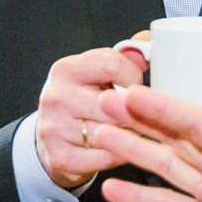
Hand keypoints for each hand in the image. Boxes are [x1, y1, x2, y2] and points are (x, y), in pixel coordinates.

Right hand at [35, 42, 149, 188]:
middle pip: (114, 102)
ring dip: (129, 135)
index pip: (112, 64)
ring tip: (131, 131)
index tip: (135, 88)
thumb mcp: (97, 73)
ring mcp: (54, 128)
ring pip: (111, 132)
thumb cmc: (83, 100)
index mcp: (66, 69)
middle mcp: (56, 96)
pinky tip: (120, 149)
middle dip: (133, 111)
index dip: (134, 77)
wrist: (52, 139)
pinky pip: (106, 157)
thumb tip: (149, 43)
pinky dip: (119, 155)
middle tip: (137, 115)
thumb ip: (125, 57)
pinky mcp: (60, 157)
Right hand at [96, 85, 201, 201]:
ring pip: (167, 167)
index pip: (201, 125)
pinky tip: (114, 190)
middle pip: (176, 139)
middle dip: (141, 120)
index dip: (166, 108)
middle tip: (105, 103)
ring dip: (134, 150)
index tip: (135, 94)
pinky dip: (141, 198)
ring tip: (100, 134)